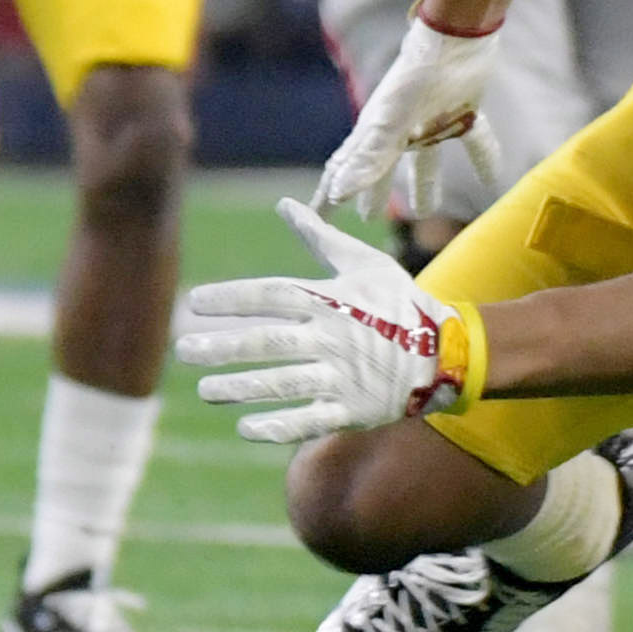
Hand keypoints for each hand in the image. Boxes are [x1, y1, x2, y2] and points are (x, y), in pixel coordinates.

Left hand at [179, 199, 484, 443]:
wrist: (449, 352)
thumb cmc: (399, 303)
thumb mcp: (364, 263)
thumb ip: (319, 237)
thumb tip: (285, 203)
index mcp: (331, 300)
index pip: (272, 295)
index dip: (232, 298)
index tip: (193, 303)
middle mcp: (334, 338)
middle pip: (270, 342)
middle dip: (224, 346)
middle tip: (182, 350)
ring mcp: (345, 376)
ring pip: (285, 383)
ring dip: (242, 387)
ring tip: (205, 389)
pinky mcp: (356, 410)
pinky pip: (312, 420)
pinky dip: (280, 426)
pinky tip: (245, 428)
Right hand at [317, 10, 502, 222]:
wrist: (456, 36)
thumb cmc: (417, 77)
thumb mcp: (390, 123)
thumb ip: (369, 159)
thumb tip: (337, 195)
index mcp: (376, 131)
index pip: (346, 167)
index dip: (328, 192)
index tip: (315, 215)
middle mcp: (401, 129)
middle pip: (382, 167)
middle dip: (373, 192)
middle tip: (366, 219)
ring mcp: (431, 120)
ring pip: (425, 161)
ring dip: (424, 185)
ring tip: (425, 211)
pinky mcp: (462, 111)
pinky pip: (472, 142)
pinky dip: (481, 160)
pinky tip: (491, 180)